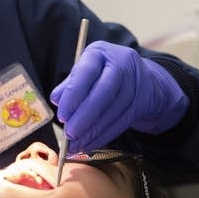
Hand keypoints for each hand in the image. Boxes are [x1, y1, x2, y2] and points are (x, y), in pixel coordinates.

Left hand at [50, 41, 187, 152]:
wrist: (141, 78)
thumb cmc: (102, 73)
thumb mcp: (84, 71)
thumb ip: (69, 84)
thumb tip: (56, 99)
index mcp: (100, 53)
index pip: (86, 72)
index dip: (74, 95)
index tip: (62, 116)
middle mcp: (121, 64)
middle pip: (104, 92)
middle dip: (85, 117)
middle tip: (69, 134)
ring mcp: (135, 83)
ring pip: (114, 111)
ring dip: (93, 132)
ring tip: (76, 144)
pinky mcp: (142, 102)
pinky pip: (122, 123)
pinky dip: (104, 136)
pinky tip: (90, 145)